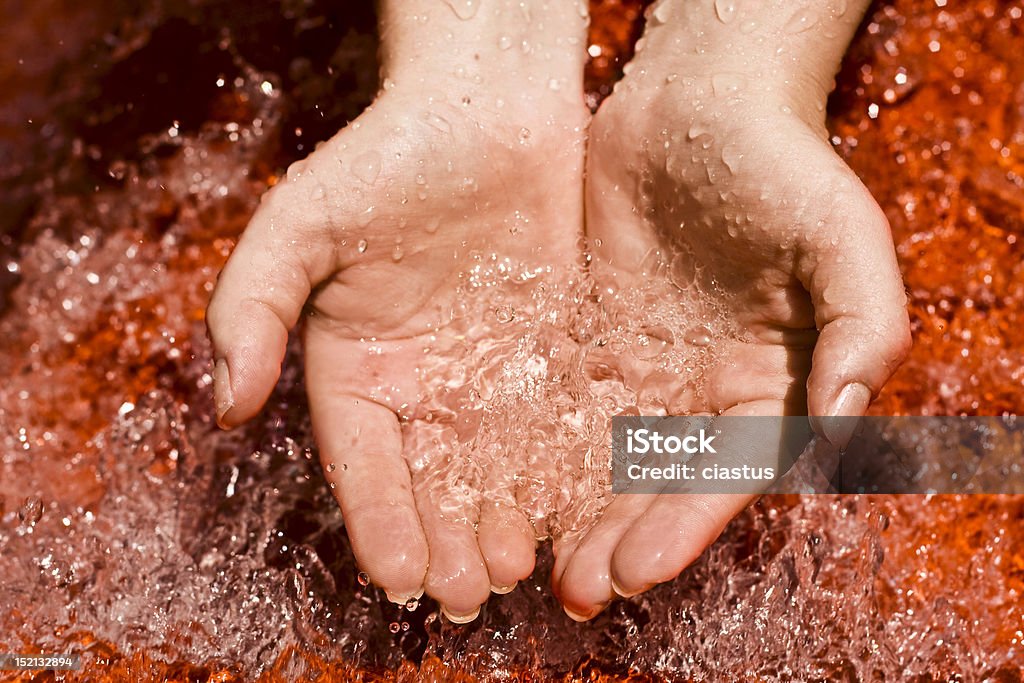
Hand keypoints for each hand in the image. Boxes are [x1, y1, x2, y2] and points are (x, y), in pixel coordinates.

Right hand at [207, 0, 588, 620]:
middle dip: (448, 540)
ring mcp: (490, 375)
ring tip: (521, 569)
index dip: (379, 520)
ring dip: (506, 521)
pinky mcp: (552, 358)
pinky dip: (563, 473)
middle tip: (472, 594)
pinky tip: (575, 513)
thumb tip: (225, 405)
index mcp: (357, 368)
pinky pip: (558, 425)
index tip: (399, 576)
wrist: (489, 108)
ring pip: (498, 467)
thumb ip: (252, 305)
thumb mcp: (301, 222)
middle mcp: (423, 384)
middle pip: (433, 480)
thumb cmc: (388, 156)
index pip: (364, 461)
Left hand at [552, 0, 910, 618]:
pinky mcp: (582, 339)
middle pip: (655, 483)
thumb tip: (835, 419)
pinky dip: (526, 446)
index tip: (636, 570)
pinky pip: (550, 401)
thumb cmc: (781, 164)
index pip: (725, 474)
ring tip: (526, 562)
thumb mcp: (840, 236)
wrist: (696, 105)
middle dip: (616, 537)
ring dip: (566, 510)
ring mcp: (637, 369)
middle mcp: (699, 393)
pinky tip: (494, 484)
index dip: (684, 525)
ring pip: (596, 456)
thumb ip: (859, 326)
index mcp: (765, 385)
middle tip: (571, 590)